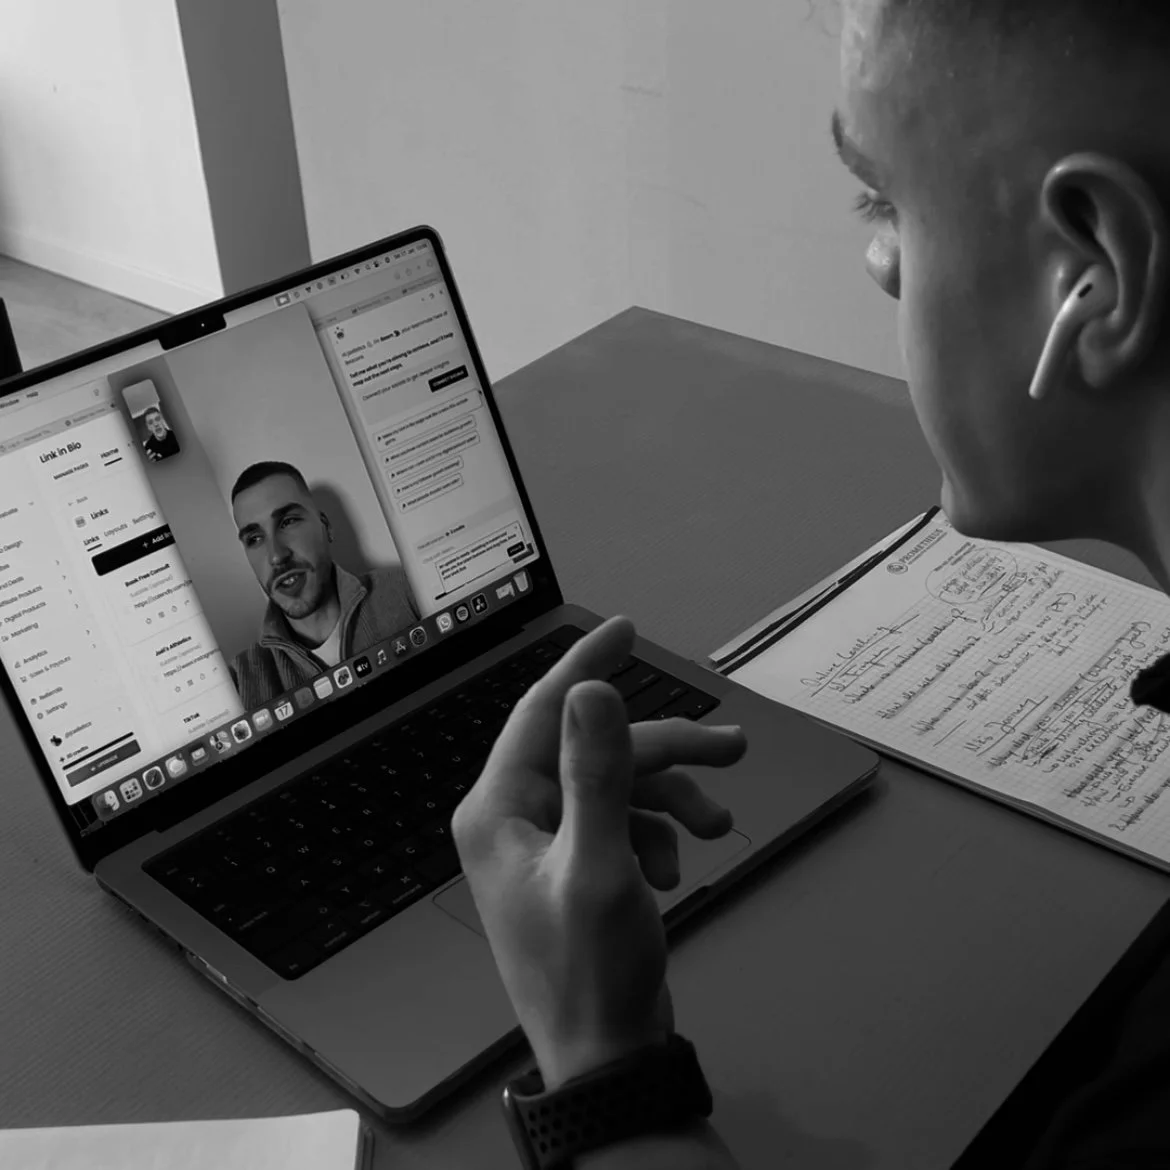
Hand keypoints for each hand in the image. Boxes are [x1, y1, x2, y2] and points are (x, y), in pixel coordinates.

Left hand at [451, 616, 746, 1088]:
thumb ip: (597, 773)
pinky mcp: (577, 865)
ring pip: (618, 782)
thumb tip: (592, 692)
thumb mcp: (601, 865)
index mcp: (499, 809)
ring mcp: (546, 843)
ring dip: (671, 796)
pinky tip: (675, 866)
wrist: (606, 1058)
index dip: (586, 666)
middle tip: (729, 749)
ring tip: (714, 826)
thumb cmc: (592, 974)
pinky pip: (623, 820)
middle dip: (665, 749)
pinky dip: (658, 832)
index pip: (542, 711)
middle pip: (596, 749)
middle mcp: (515, 818)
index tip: (624, 629)